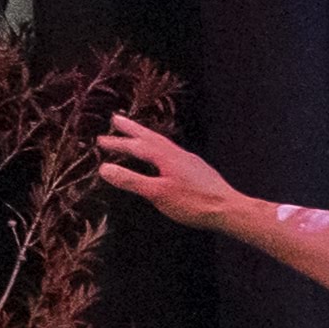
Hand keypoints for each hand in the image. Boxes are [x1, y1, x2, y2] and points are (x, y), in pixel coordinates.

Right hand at [94, 111, 237, 229]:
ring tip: (136, 134)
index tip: (100, 140)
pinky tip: (163, 157)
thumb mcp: (157, 193)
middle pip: (151, 137)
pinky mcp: (197, 170)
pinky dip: (160, 149)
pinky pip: (173, 152)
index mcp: (166, 157)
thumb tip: (104, 169)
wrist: (229, 209)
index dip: (118, 143)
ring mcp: (189, 161)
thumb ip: (131, 180)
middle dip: (132, 129)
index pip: (137, 146)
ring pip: (163, 143)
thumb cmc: (193, 203)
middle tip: (116, 118)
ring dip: (147, 137)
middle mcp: (178, 154)